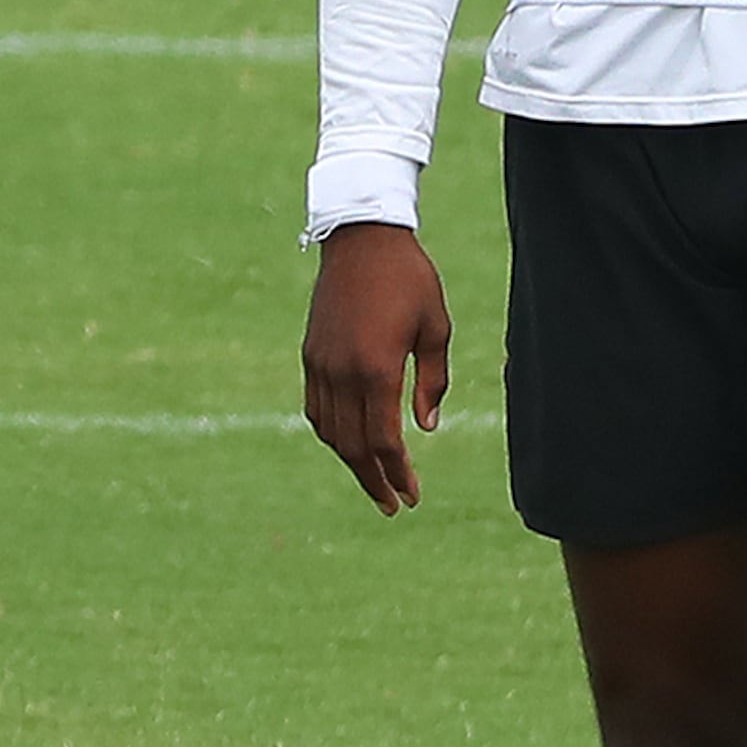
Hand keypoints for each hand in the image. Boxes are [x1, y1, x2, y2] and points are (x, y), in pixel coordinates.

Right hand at [302, 222, 451, 513]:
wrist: (362, 241)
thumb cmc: (411, 280)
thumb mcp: (435, 328)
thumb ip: (433, 380)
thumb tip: (426, 427)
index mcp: (377, 369)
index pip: (384, 440)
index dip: (397, 473)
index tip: (410, 497)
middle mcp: (342, 373)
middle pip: (354, 446)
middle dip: (374, 480)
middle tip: (393, 504)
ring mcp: (321, 366)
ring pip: (330, 432)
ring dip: (351, 461)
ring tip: (375, 479)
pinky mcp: (310, 356)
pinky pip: (316, 409)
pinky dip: (332, 434)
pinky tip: (349, 443)